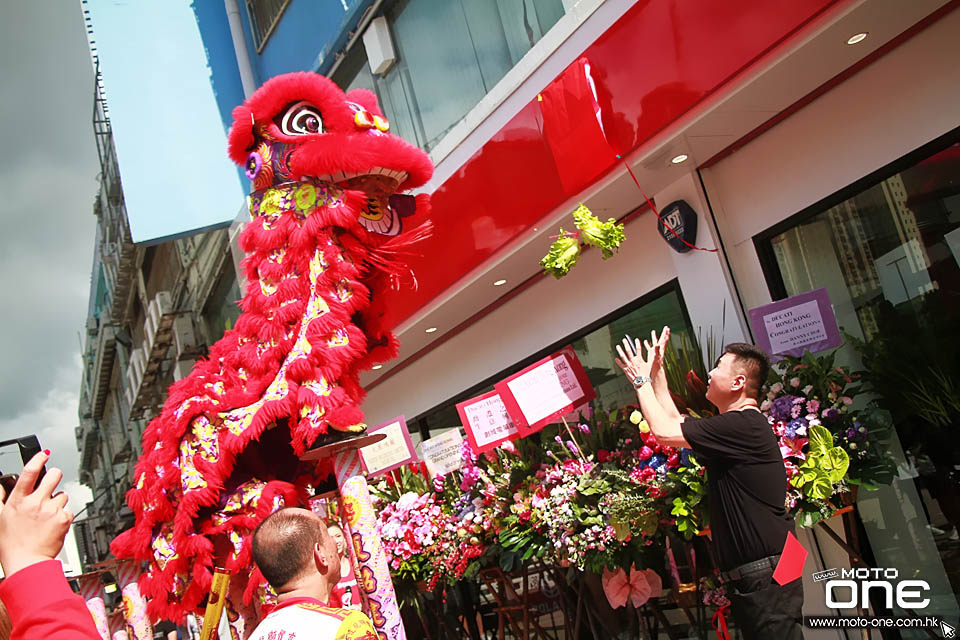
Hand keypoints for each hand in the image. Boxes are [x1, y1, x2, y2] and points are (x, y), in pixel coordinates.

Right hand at [0, 451, 72, 576]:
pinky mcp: (63, 519)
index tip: (44, 454)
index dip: (38, 459)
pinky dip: (62, 515)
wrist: (26, 562)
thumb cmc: (11, 544)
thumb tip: (0, 485)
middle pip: (54, 476)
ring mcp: (50, 510)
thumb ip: (0, 499)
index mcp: (18, 501)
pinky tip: (53, 524)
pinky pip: (68, 510)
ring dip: (57, 501)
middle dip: (54, 477)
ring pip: (62, 495)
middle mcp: (35, 503)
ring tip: (46, 515)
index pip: (29, 473)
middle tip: (50, 485)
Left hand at [615, 335, 653, 380]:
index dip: (637, 343)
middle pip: (629, 351)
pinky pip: (621, 365)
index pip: (638, 349)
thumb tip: (655, 354)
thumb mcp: (650, 365)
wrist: (641, 382)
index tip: (636, 339)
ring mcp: (629, 365)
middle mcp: (633, 361)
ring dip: (620, 350)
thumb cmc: (646, 374)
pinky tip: (615, 358)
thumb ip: (651, 358)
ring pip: (623, 356)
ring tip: (617, 346)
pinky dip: (618, 361)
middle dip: (626, 344)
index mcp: (639, 359)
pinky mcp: (625, 370)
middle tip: (624, 340)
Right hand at [646, 326, 670, 377]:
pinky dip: (648, 345)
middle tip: (665, 328)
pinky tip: (645, 343)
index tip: (667, 328)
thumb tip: (658, 344)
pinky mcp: (652, 357)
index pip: (664, 341)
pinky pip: (650, 349)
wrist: (656, 378)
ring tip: (653, 332)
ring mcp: (655, 354)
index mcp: (660, 351)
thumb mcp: (656, 359)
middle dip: (663, 334)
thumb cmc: (656, 369)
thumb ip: (657, 351)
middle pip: (662, 340)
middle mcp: (659, 352)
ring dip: (654, 338)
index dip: (665, 334)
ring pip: (656, 344)